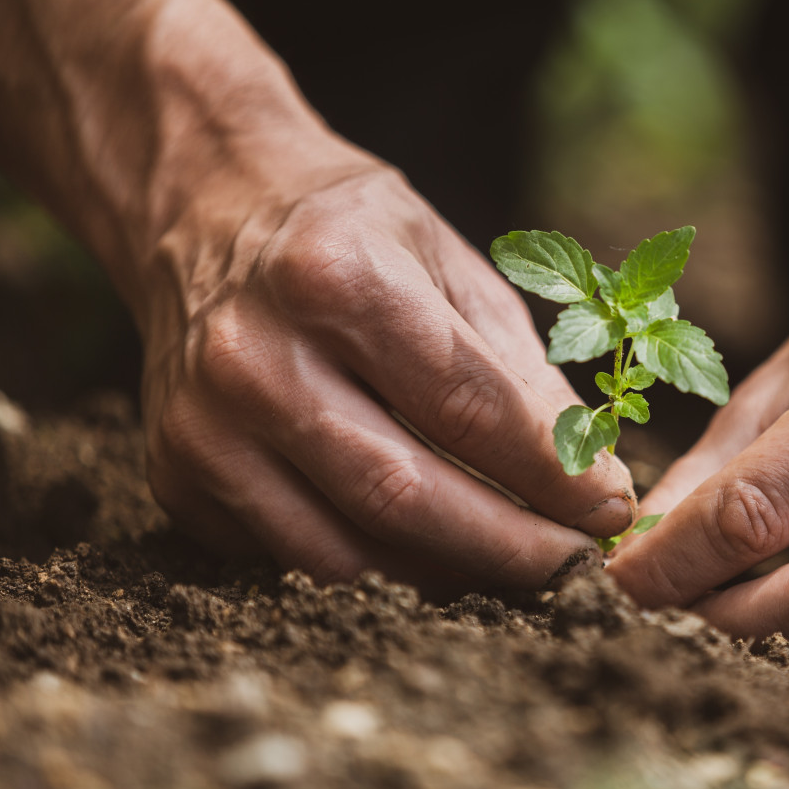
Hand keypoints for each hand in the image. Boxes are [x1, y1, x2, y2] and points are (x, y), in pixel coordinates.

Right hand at [140, 160, 633, 594]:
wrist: (203, 207)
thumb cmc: (347, 230)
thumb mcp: (448, 260)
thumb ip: (516, 367)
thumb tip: (586, 474)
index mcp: (339, 280)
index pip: (470, 408)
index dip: (553, 476)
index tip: (610, 511)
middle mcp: (259, 359)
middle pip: (406, 495)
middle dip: (511, 550)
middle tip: (577, 572)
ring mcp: (206, 428)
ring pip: (345, 554)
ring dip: (448, 581)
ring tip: (515, 578)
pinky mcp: (178, 478)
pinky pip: (294, 558)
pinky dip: (376, 572)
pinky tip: (431, 560)